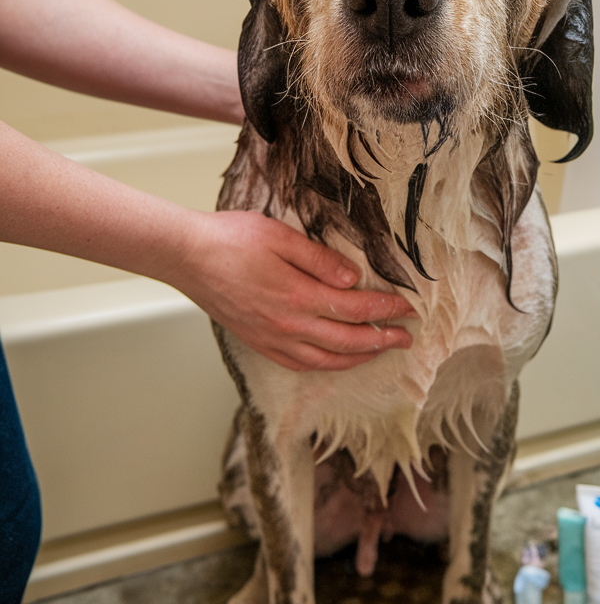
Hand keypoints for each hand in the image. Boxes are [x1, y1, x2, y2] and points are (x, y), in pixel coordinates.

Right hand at [172, 209, 414, 371]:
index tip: (408, 308)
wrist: (186, 256)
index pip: (356, 310)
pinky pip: (298, 364)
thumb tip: (354, 278)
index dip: (386, 310)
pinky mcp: (257, 341)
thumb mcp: (281, 237)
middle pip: (347, 341)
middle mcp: (288, 326)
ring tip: (377, 351)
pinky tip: (333, 360)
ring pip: (325, 360)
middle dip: (381, 340)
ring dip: (356, 359)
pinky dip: (324, 366)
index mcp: (299, 297)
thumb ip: (320, 260)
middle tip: (405, 339)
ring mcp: (271, 338)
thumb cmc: (230, 239)